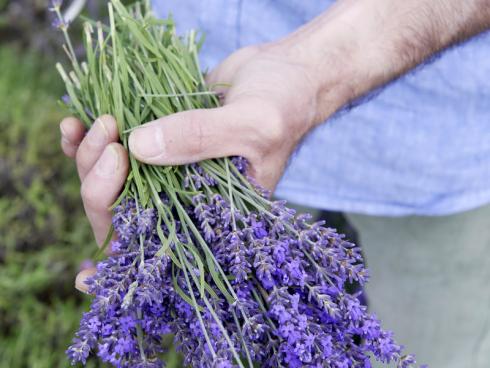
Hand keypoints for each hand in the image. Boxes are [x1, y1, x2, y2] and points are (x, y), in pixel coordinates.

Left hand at [60, 44, 327, 291]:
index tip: (86, 275)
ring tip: (97, 122)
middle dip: (101, 186)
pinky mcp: (158, 135)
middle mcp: (187, 196)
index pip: (163, 250)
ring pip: (112, 181)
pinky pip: (114, 147)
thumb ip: (200, 136)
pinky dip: (87, 139)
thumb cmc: (287, 103)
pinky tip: (74, 122)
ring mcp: (168, 165)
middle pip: (126, 213)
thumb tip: (139, 148)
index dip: (122, 267)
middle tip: (109, 143)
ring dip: (89, 158)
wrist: (287, 72)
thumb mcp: (253, 123)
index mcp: (214, 212)